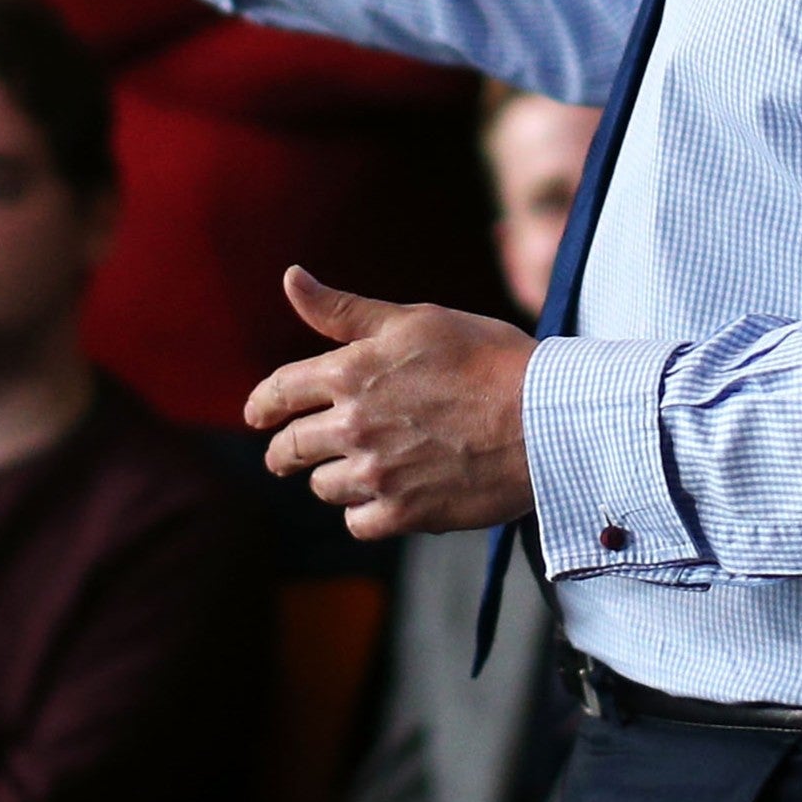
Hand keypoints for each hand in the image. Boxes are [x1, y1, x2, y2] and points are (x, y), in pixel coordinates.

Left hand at [245, 269, 535, 542]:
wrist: (542, 416)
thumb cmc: (486, 356)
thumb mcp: (413, 319)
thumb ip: (343, 309)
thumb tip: (289, 278)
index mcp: (349, 371)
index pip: (278, 392)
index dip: (262, 406)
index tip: (258, 416)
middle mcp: (353, 424)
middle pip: (290, 448)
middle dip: (284, 452)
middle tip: (286, 457)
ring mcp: (376, 472)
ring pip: (324, 487)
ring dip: (332, 480)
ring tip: (354, 472)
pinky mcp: (403, 512)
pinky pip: (357, 522)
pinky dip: (364, 513)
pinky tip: (384, 500)